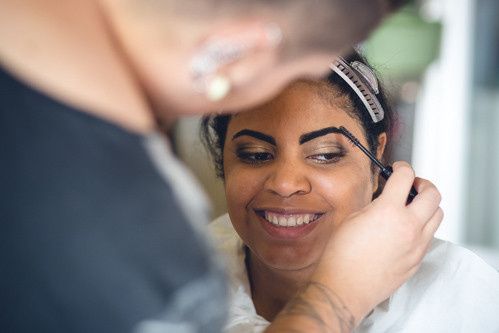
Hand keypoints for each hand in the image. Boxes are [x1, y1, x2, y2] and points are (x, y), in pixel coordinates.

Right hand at [313, 161, 442, 323]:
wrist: (345, 286)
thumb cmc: (342, 256)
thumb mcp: (353, 218)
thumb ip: (374, 205)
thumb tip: (384, 200)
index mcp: (389, 211)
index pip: (405, 177)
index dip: (402, 167)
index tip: (398, 168)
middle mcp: (409, 227)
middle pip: (433, 195)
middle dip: (423, 184)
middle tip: (411, 185)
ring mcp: (416, 246)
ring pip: (437, 216)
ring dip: (427, 206)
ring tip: (412, 207)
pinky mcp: (416, 261)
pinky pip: (428, 237)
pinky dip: (422, 227)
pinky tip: (405, 230)